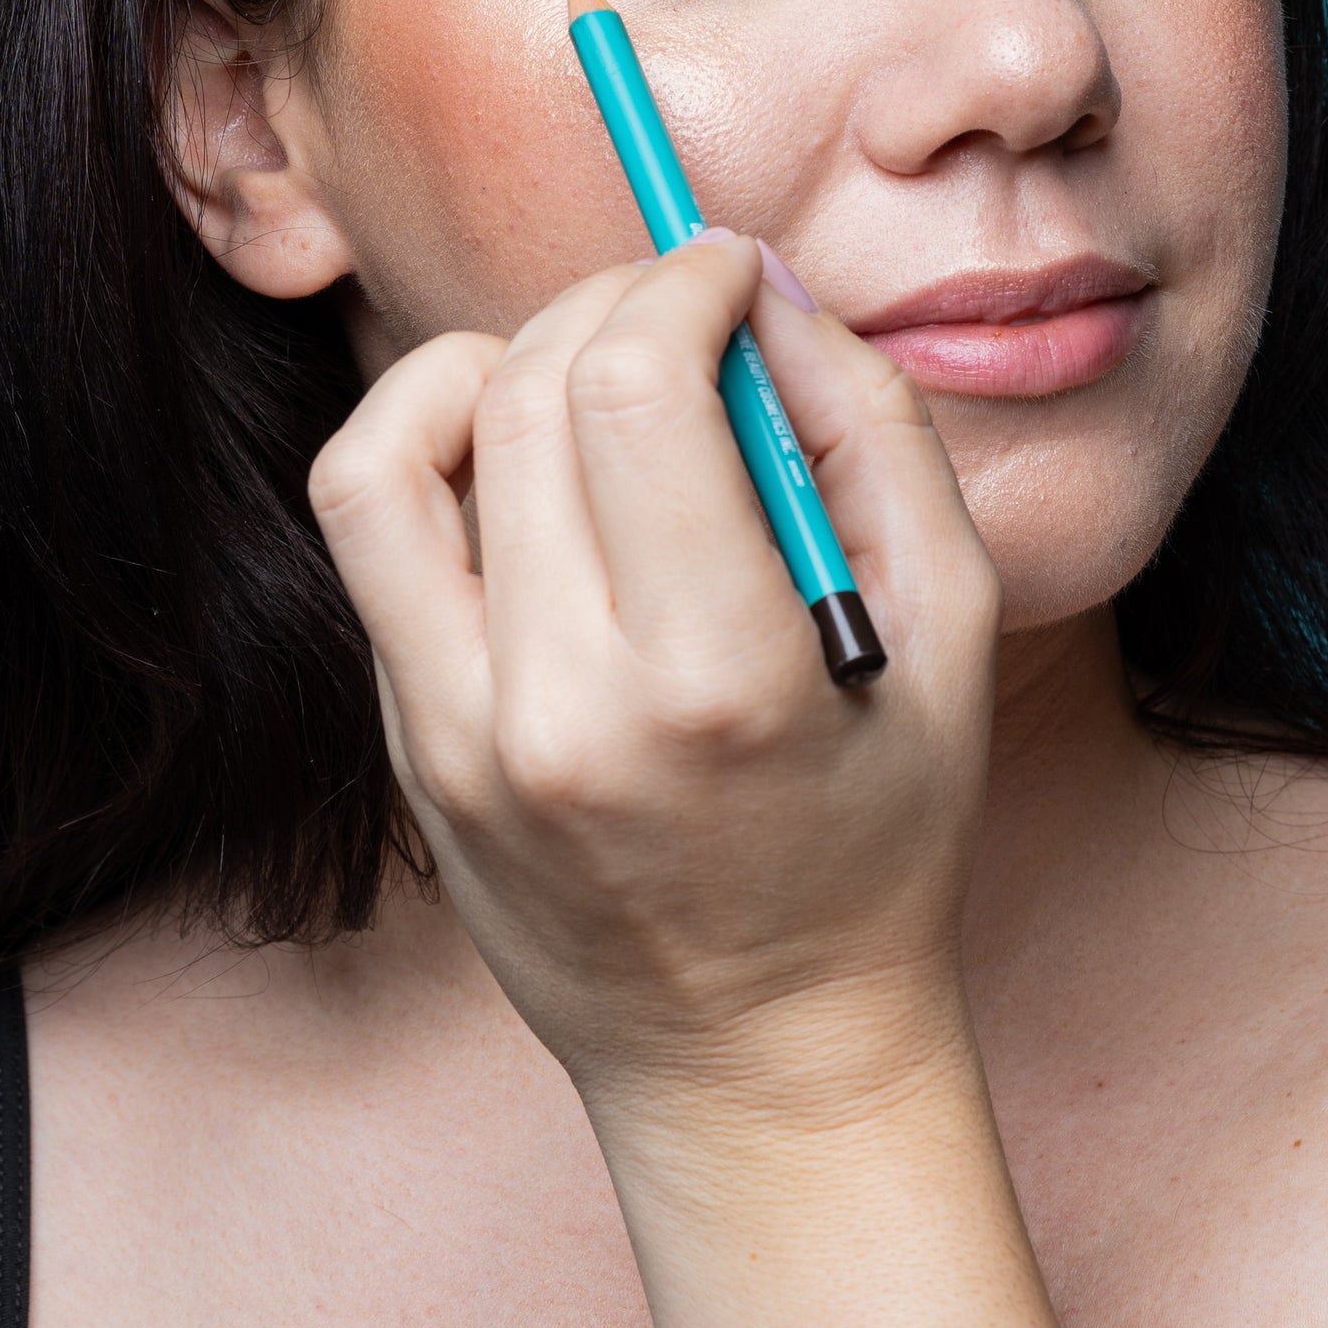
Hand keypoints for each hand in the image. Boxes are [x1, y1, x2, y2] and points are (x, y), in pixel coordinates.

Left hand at [309, 233, 1000, 1121]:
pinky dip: (431, 448)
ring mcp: (459, 735)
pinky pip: (372, 536)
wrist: (754, 1057)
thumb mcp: (955, 635)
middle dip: (608, 301)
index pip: (635, 386)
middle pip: (527, 391)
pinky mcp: (408, 748)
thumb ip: (876, 434)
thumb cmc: (880, 839)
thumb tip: (770, 297)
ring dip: (491, 358)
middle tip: (676, 310)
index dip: (681, 282)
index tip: (726, 270)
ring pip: (401, 446)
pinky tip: (517, 460)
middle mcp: (562, 707)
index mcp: (718, 678)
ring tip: (576, 373)